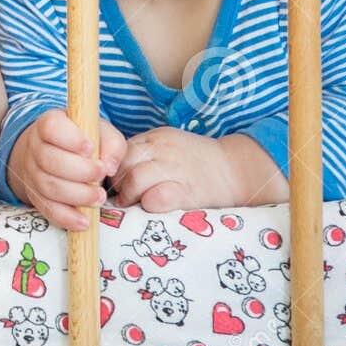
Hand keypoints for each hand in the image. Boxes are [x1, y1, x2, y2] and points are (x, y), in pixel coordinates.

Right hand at [5, 109, 126, 231]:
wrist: (54, 152)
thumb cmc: (83, 140)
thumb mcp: (100, 132)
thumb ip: (111, 143)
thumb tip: (109, 166)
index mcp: (49, 124)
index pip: (51, 127)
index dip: (70, 139)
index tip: (90, 148)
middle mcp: (35, 147)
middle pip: (49, 160)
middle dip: (79, 171)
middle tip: (101, 176)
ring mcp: (32, 173)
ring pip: (48, 186)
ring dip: (76, 195)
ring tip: (99, 198)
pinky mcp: (35, 195)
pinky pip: (46, 209)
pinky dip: (66, 217)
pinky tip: (84, 221)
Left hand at [111, 128, 284, 210]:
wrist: (237, 170)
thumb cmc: (197, 164)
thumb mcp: (167, 149)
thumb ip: (142, 156)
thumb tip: (108, 174)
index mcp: (154, 138)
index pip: (117, 149)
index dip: (111, 169)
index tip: (113, 182)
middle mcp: (162, 149)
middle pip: (121, 164)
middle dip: (116, 184)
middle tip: (121, 197)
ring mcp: (175, 168)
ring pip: (133, 180)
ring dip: (128, 197)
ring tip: (134, 204)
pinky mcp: (187, 191)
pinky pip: (155, 199)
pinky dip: (149, 205)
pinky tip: (153, 208)